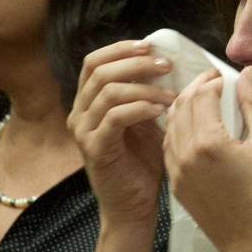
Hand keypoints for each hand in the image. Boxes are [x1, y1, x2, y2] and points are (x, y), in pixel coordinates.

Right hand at [68, 40, 175, 227]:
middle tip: (167, 66)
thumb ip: (147, 93)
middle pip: (100, 71)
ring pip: (108, 91)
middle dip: (137, 63)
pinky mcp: (94, 148)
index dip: (121, 49)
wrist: (135, 205)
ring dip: (145, 88)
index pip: (94, 61)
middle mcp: (79, 113)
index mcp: (89, 102)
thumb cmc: (143, 162)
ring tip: (171, 95)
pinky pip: (115, 117)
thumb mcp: (146, 119)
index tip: (150, 45)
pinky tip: (160, 110)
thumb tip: (167, 63)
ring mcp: (84, 131)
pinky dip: (140, 108)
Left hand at [163, 66, 251, 251]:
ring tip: (205, 99)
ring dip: (185, 106)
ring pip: (171, 124)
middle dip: (198, 88)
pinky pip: (169, 145)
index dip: (215, 81)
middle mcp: (185, 154)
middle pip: (183, 105)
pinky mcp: (174, 183)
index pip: (203, 95)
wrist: (251, 243)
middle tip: (215, 81)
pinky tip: (195, 125)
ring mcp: (176, 170)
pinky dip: (179, 128)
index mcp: (209, 143)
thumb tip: (248, 74)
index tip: (227, 77)